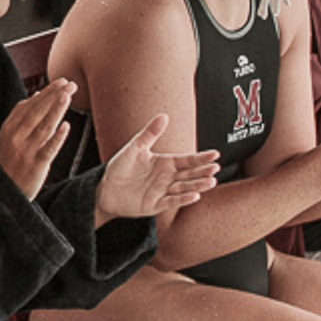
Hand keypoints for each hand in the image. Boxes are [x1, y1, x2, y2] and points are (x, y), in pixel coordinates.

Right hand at [0, 78, 72, 199]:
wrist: (3, 190)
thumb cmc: (10, 160)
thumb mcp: (10, 136)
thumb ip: (23, 116)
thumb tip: (39, 93)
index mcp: (9, 128)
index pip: (28, 106)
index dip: (46, 93)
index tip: (61, 82)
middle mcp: (16, 137)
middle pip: (36, 112)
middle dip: (53, 96)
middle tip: (70, 84)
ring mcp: (26, 151)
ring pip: (43, 127)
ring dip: (56, 110)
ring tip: (67, 96)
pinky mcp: (36, 165)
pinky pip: (48, 148)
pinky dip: (57, 137)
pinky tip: (66, 125)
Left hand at [95, 114, 218, 221]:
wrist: (105, 189)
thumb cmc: (120, 168)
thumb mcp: (135, 147)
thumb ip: (150, 133)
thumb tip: (163, 116)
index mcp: (165, 163)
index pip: (187, 160)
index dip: (201, 158)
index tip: (215, 154)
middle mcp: (168, 178)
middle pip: (190, 174)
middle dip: (203, 171)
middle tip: (216, 168)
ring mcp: (163, 192)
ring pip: (184, 188)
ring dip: (198, 185)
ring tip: (211, 182)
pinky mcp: (156, 205)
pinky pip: (171, 202)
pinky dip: (183, 199)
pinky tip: (194, 195)